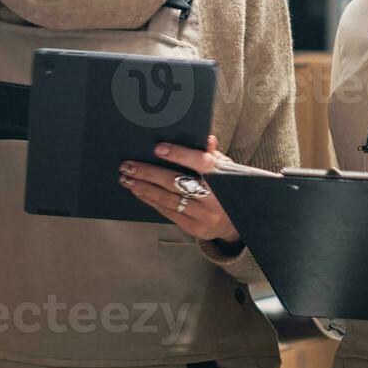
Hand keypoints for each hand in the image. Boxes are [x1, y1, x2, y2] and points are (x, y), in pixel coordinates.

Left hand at [120, 135, 241, 245]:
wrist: (239, 223)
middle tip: (129, 165)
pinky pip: (168, 212)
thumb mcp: (229, 171)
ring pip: (168, 199)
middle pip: (177, 183)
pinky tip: (139, 191)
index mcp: (223, 179)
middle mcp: (214, 199)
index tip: (159, 149)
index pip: (200, 163)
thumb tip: (207, 139)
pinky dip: (151, 200)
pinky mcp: (194, 228)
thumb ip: (214, 156)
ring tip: (127, 178)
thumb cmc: (229, 190)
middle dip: (149, 173)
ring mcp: (203, 216)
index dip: (179, 155)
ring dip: (144, 188)